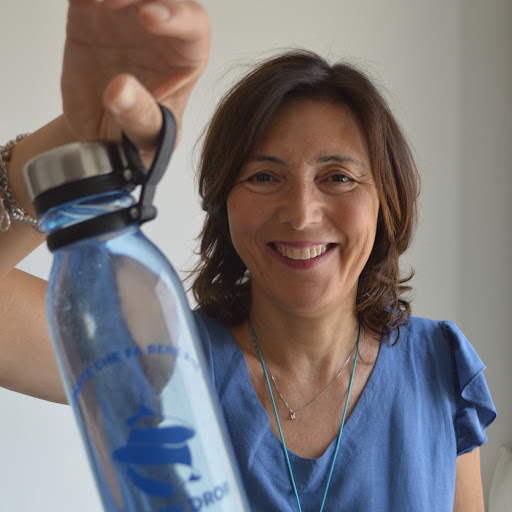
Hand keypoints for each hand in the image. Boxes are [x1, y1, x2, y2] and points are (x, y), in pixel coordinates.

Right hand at [61, 0, 209, 151]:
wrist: (100, 138)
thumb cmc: (138, 136)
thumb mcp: (147, 136)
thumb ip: (140, 116)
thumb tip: (120, 91)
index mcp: (184, 58)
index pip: (193, 25)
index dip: (177, 15)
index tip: (150, 18)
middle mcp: (158, 33)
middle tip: (113, 2)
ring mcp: (124, 21)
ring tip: (91, 2)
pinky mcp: (89, 17)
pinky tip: (80, 0)